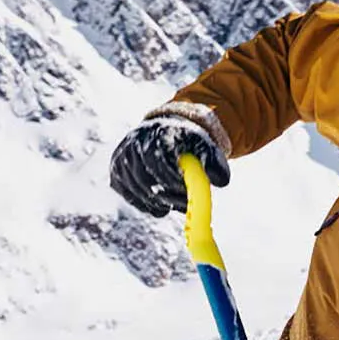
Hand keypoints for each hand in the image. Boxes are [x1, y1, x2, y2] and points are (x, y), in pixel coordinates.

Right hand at [108, 116, 230, 217]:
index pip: (157, 162)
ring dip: (160, 203)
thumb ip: (216, 164)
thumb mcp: (207, 149)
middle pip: (146, 180)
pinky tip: (161, 201)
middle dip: (169, 197)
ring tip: (178, 201)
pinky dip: (148, 205)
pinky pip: (132, 198)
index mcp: (154, 134)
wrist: (167, 132)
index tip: (189, 195)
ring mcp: (121, 160)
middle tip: (186, 206)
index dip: (172, 182)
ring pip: (139, 192)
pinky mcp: (116, 175)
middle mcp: (132, 144)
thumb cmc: (190, 143)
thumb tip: (221, 182)